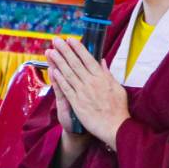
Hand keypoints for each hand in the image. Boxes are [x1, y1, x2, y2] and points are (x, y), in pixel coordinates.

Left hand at [45, 36, 129, 150]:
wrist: (115, 127)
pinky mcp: (76, 103)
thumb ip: (108, 74)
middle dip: (65, 50)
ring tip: (50, 51)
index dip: (78, 48)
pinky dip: (59, 79)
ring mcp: (83, 92)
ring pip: (68, 73)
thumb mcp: (117, 88)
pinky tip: (53, 70)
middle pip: (75, 63)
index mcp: (102, 78)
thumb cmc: (118, 108)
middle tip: (56, 40)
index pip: (87, 59)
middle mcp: (91, 82)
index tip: (70, 39)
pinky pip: (66, 88)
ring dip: (58, 61)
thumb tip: (102, 61)